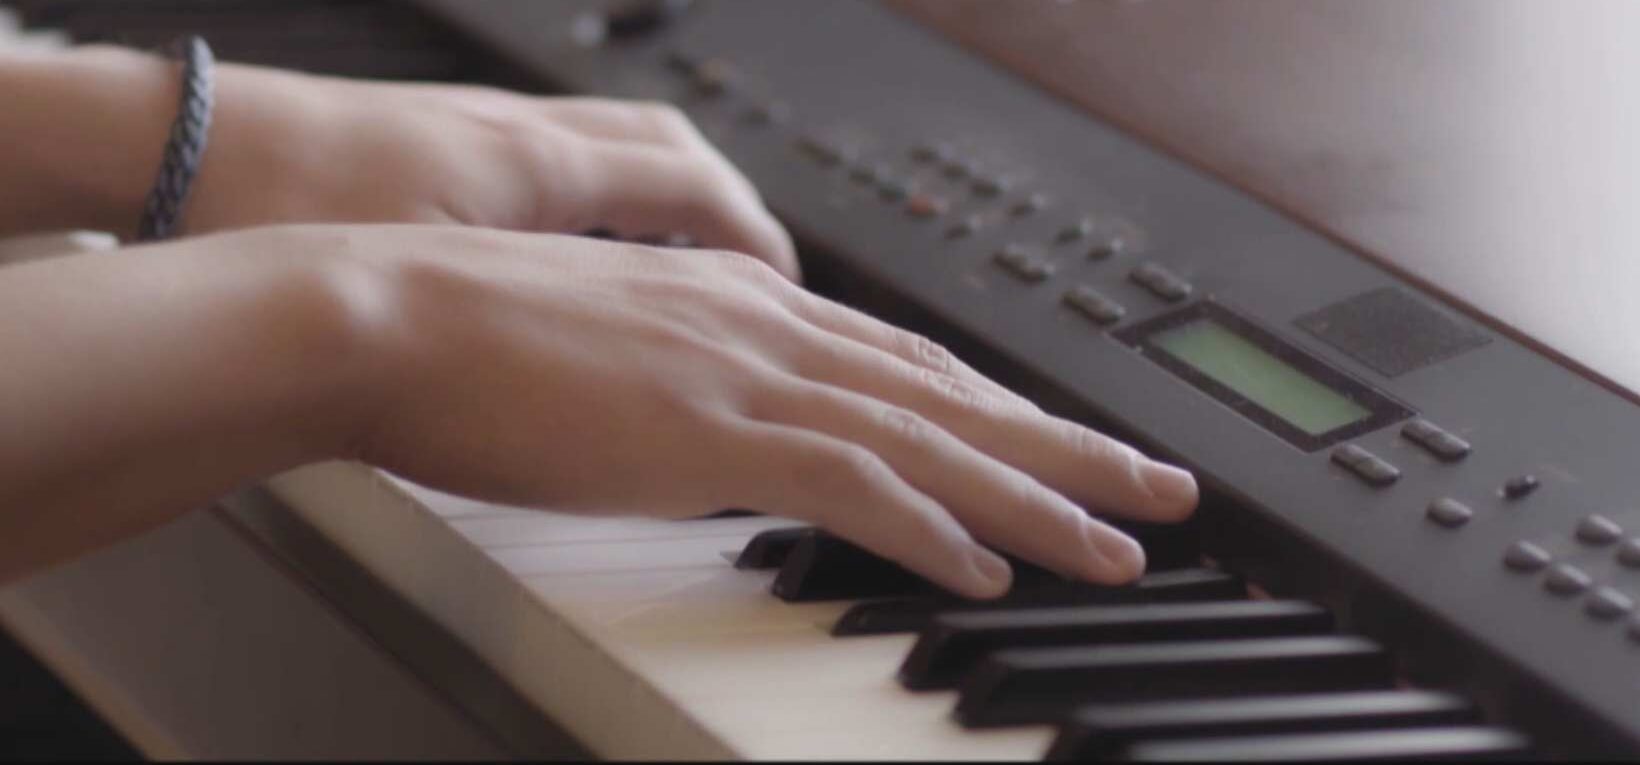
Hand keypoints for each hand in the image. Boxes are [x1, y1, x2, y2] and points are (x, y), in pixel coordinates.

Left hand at [188, 64, 799, 277]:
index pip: (691, 187)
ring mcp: (476, 129)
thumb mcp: (432, 300)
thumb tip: (615, 389)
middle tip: (759, 274)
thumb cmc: (288, 210)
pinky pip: (550, 159)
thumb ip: (536, 335)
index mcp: (537, 165)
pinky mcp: (431, 141)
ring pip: (610, 146)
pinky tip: (569, 250)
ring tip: (682, 259)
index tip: (789, 291)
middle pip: (669, 150)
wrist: (176, 147)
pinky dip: (591, 198)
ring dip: (664, 198)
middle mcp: (520, 134)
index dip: (753, 240)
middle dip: (729, 211)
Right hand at [329, 226, 1197, 598]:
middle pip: (953, 397)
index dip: (998, 414)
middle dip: (1067, 448)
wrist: (394, 316)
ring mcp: (747, 378)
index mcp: (749, 308)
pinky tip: (987, 567)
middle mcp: (771, 330)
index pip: (908, 367)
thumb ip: (687, 373)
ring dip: (1036, 498)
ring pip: (932, 441)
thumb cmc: (477, 337)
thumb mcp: (611, 344)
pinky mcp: (711, 433)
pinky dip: (931, 527)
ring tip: (1116, 545)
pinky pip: (854, 484)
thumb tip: (724, 417)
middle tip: (1157, 488)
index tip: (1061, 447)